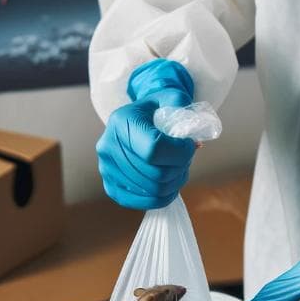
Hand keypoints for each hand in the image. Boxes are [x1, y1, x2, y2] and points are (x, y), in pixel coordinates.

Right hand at [96, 60, 194, 209]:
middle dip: (180, 168)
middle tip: (185, 159)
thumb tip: (193, 139)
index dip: (180, 153)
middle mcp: (109, 146)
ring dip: (174, 183)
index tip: (190, 146)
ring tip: (178, 169)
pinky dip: (162, 197)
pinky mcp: (110, 186)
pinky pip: (142, 202)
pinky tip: (169, 184)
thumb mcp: (170, 99)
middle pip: (156, 174)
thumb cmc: (156, 111)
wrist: (135, 120)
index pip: (154, 149)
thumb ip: (183, 109)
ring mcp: (107, 168)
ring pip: (153, 190)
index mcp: (122, 122)